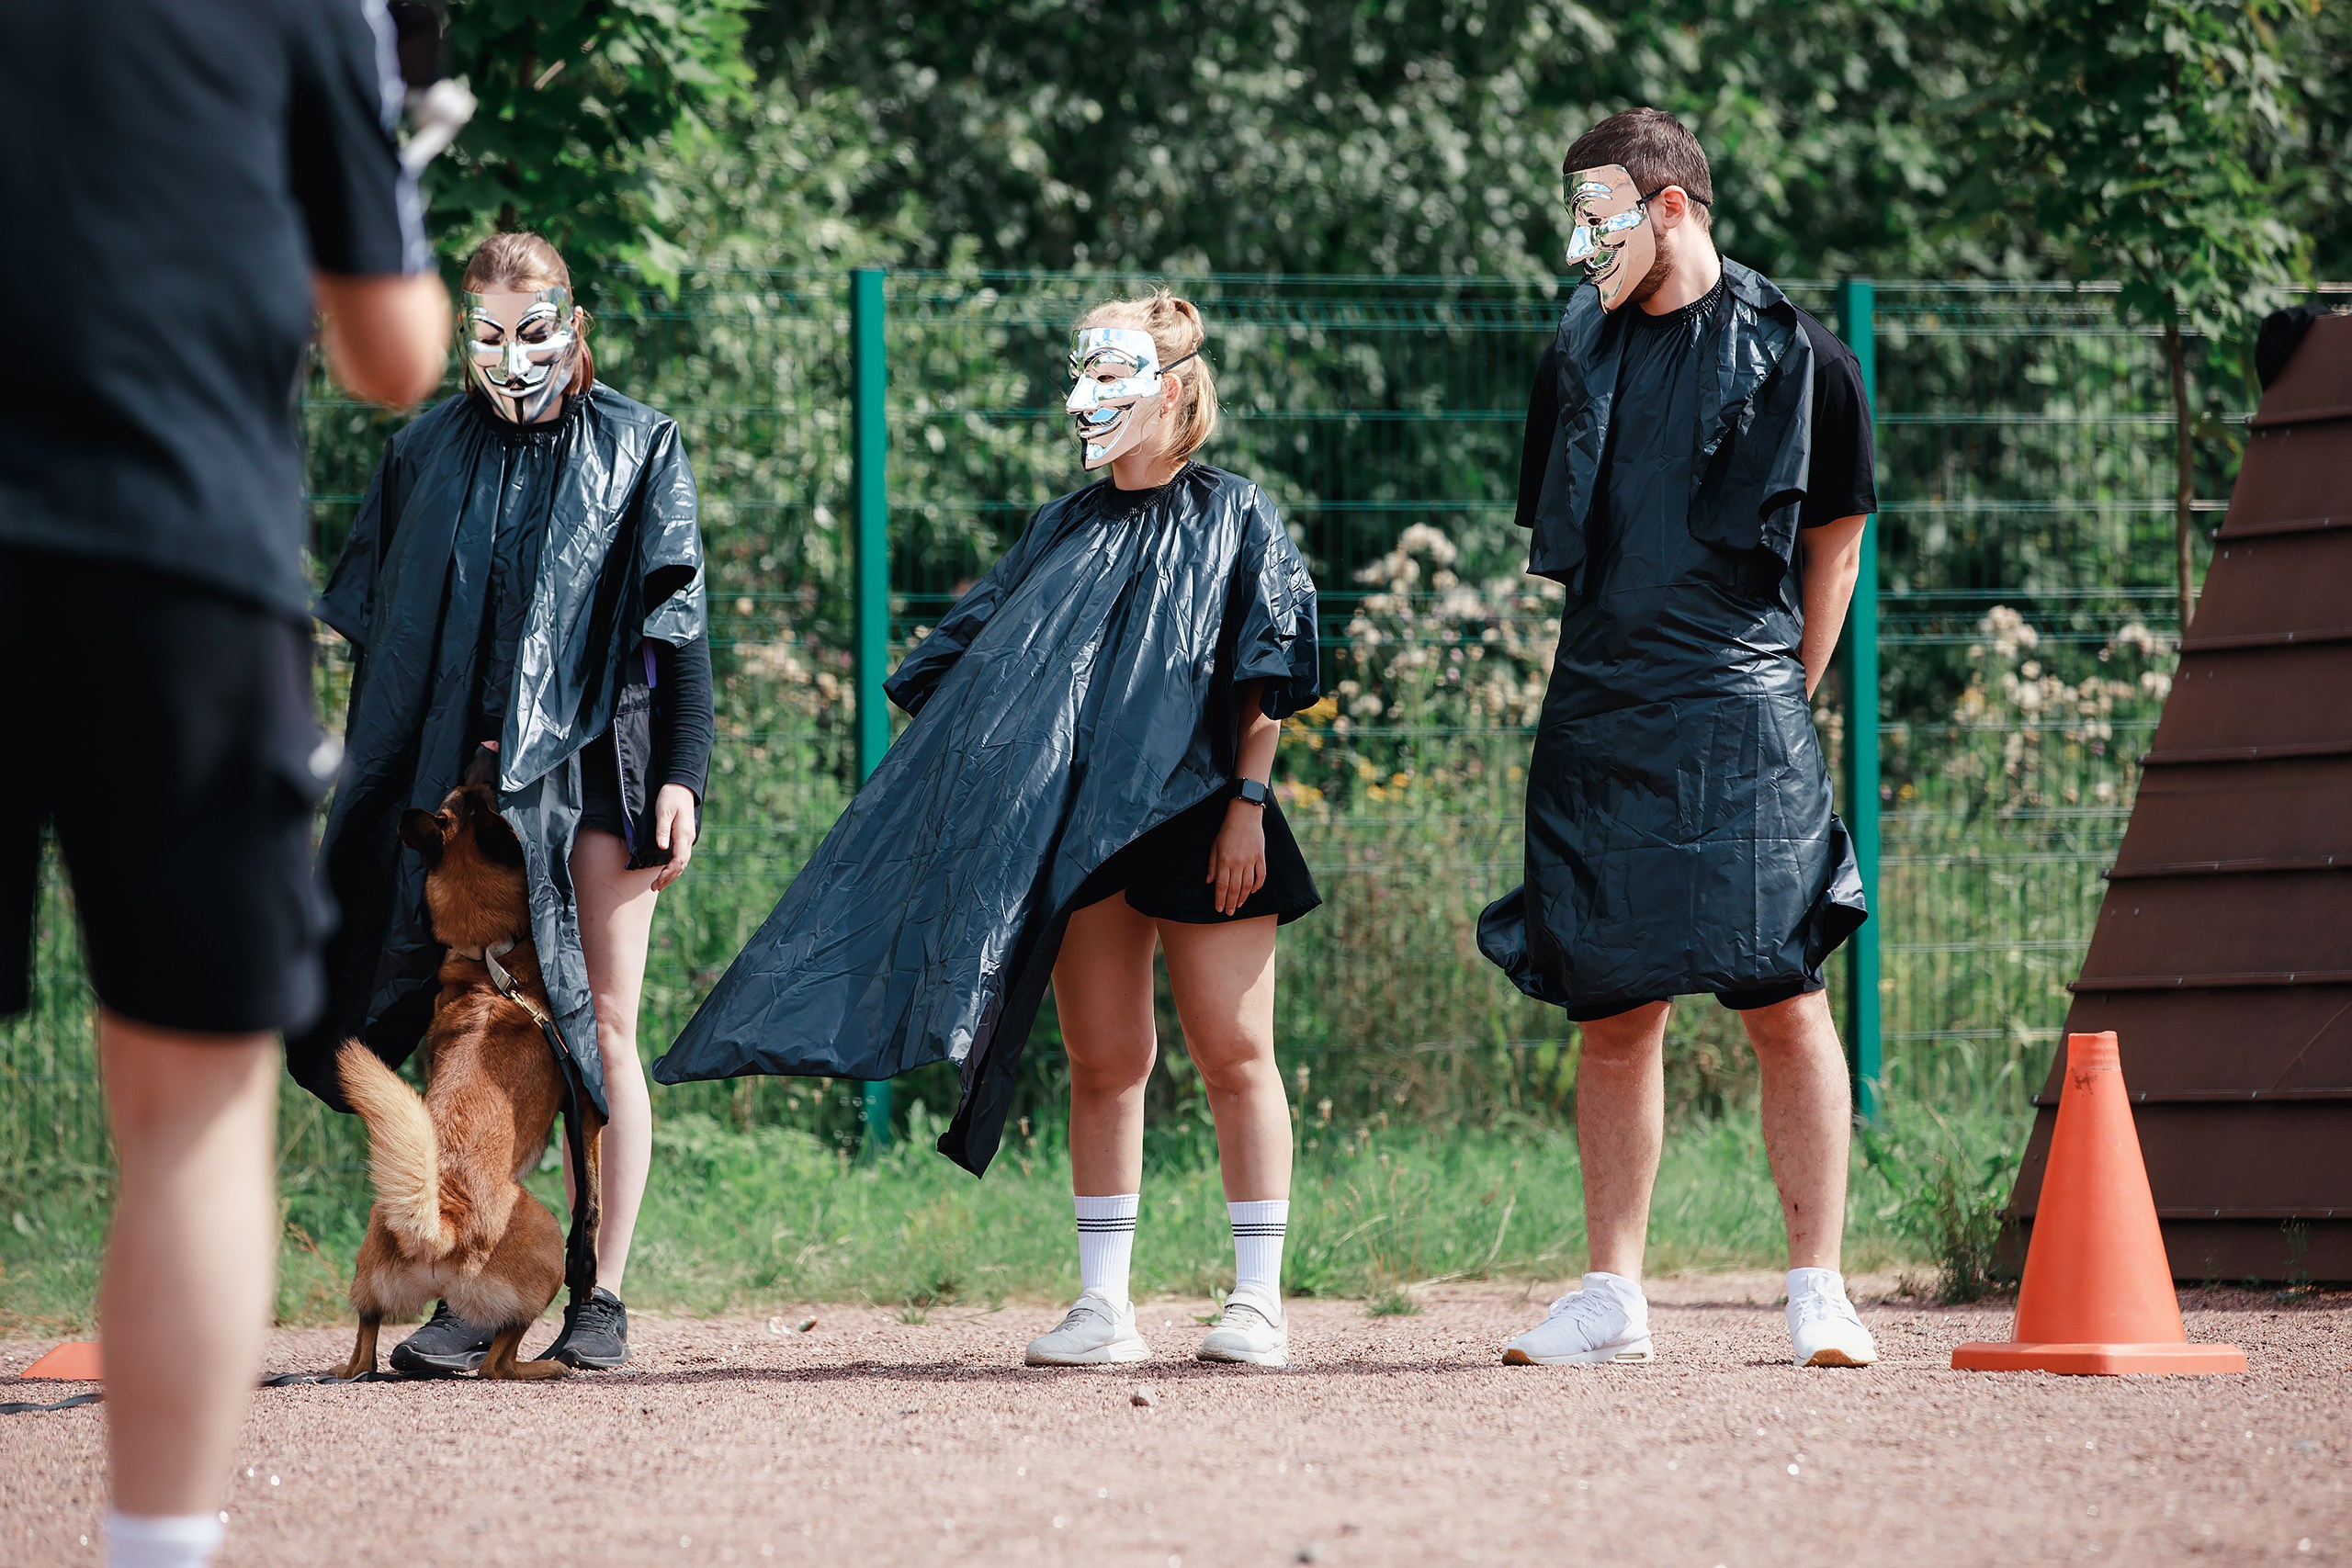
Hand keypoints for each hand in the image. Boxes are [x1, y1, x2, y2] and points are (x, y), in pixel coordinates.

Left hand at [649, 783, 698, 891]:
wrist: (681, 786)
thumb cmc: (670, 797)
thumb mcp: (663, 812)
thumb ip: (662, 830)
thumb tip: (662, 848)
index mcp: (683, 834)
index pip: (678, 861)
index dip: (667, 873)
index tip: (656, 882)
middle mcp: (688, 838)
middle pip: (681, 865)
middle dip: (669, 878)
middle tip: (655, 887)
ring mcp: (687, 838)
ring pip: (682, 862)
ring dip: (672, 874)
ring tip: (660, 884)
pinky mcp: (684, 836)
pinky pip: (681, 856)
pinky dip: (674, 866)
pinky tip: (667, 870)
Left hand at [1206, 799, 1267, 915]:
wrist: (1245, 815)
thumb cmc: (1227, 830)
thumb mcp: (1215, 846)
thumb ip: (1212, 865)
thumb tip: (1209, 882)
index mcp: (1224, 860)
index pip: (1221, 885)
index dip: (1220, 899)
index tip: (1218, 909)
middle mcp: (1238, 862)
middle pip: (1234, 888)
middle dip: (1230, 903)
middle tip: (1229, 912)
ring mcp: (1251, 860)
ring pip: (1248, 885)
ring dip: (1243, 897)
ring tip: (1238, 905)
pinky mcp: (1261, 857)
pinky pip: (1261, 876)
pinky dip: (1257, 886)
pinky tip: (1252, 892)